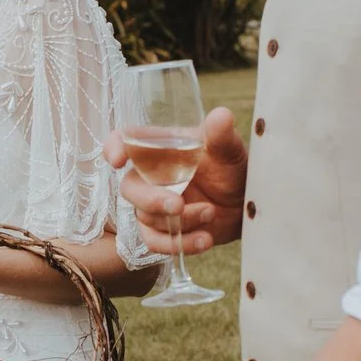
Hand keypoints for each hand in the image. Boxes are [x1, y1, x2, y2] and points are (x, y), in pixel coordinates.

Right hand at [105, 106, 247, 255]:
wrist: (245, 205)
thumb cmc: (232, 169)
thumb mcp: (231, 151)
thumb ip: (222, 135)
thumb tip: (221, 116)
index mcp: (161, 147)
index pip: (127, 139)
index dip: (114, 147)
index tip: (118, 160)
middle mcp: (151, 175)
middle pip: (130, 188)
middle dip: (151, 199)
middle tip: (178, 206)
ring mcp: (154, 204)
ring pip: (146, 218)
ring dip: (180, 221)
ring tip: (211, 213)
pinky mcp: (163, 230)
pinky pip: (156, 243)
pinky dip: (180, 244)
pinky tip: (206, 240)